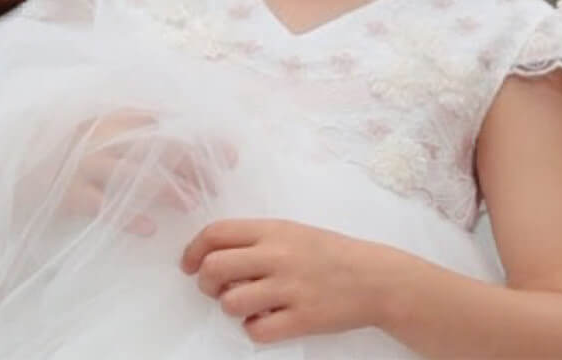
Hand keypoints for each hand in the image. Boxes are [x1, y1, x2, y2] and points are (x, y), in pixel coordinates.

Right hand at [61, 112, 235, 236]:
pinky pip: (101, 204)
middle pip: (155, 148)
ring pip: (132, 174)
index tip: (231, 156)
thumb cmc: (75, 147)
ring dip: (166, 188)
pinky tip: (149, 227)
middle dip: (191, 164)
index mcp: (115, 118)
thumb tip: (188, 131)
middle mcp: (102, 137)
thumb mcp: (107, 128)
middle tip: (217, 185)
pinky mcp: (70, 192)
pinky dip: (126, 215)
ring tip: (191, 203)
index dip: (201, 140)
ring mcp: (85, 164)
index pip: (167, 126)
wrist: (24, 164)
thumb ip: (142, 126)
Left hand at [181, 219, 385, 344]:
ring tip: (243, 305)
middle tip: (212, 288)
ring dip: (229, 307)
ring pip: (231, 303)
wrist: (374, 278)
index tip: (188, 264)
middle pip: (215, 268)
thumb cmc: (327, 252)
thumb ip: (253, 239)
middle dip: (204, 282)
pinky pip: (258, 331)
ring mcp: (290, 289)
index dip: (193, 250)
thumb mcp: (289, 231)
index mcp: (271, 229)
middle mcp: (277, 256)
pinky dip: (253, 329)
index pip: (216, 233)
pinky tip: (264, 322)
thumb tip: (212, 252)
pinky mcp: (303, 320)